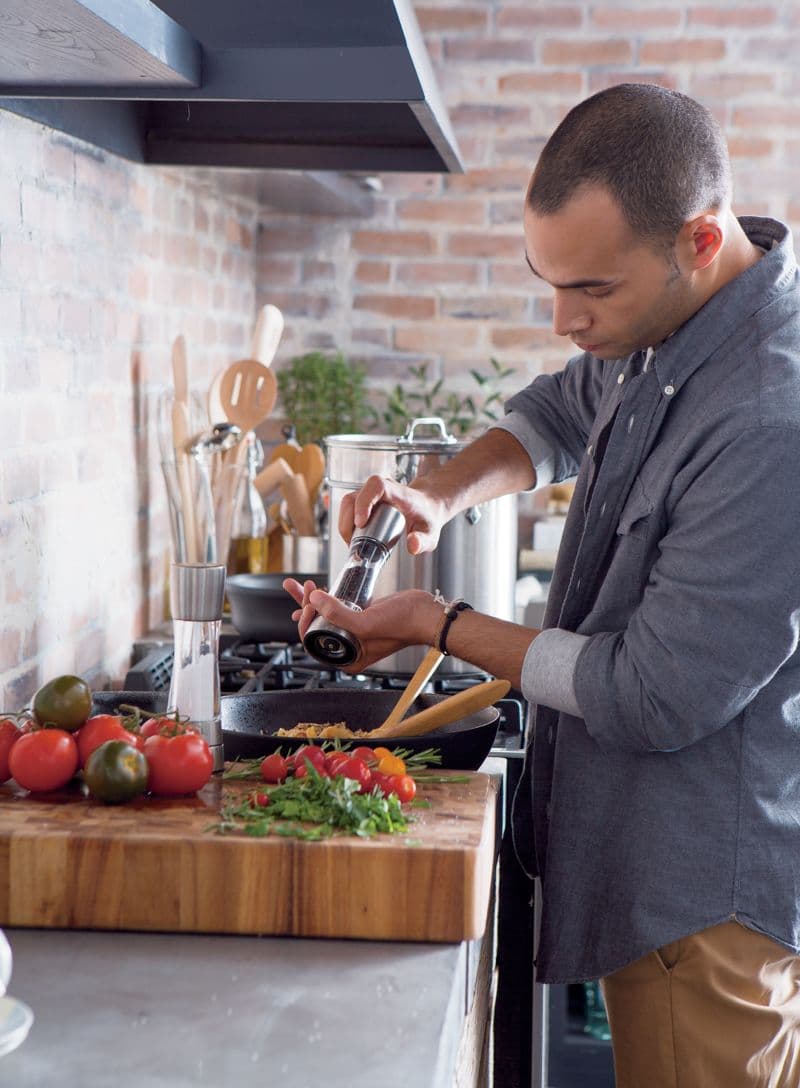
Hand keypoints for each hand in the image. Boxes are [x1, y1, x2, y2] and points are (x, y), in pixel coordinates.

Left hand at [283, 579, 440, 671]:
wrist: (426, 614)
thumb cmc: (403, 625)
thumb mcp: (367, 624)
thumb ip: (338, 614)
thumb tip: (315, 600)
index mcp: (347, 657)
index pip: (314, 642)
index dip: (306, 622)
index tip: (309, 605)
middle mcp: (349, 646)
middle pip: (316, 626)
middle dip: (305, 605)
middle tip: (304, 589)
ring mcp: (354, 630)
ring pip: (324, 614)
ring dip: (312, 600)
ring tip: (302, 585)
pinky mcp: (361, 614)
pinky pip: (338, 607)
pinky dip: (327, 597)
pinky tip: (317, 589)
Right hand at [338, 474, 446, 555]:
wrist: (428, 505)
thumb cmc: (427, 517)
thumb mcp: (431, 533)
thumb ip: (423, 540)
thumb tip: (412, 546)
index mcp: (399, 493)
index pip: (377, 486)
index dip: (364, 502)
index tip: (361, 523)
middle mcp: (382, 489)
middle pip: (355, 495)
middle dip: (348, 520)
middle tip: (353, 542)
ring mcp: (372, 493)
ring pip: (348, 501)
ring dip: (344, 522)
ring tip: (352, 542)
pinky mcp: (365, 499)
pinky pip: (348, 506)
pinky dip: (345, 522)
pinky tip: (352, 536)